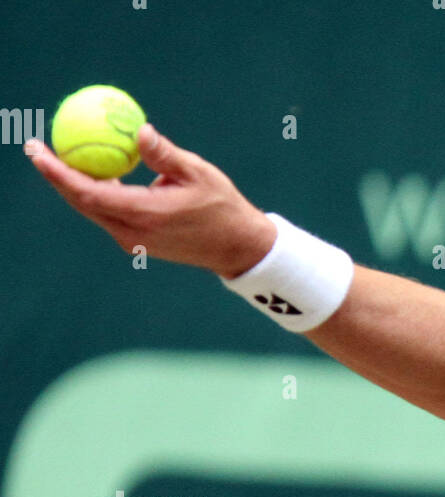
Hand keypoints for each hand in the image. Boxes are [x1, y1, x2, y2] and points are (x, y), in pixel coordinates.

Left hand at [24, 123, 277, 278]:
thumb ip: (165, 154)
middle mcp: (133, 232)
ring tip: (61, 154)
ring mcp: (133, 241)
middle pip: (81, 202)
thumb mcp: (198, 174)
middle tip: (38, 147)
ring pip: (92, 209)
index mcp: (144, 215)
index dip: (58, 172)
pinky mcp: (137, 242)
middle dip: (56, 176)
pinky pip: (106, 213)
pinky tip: (94, 171)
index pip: (88, 192)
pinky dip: (95, 192)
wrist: (237, 247)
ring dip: (75, 183)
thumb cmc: (222, 207)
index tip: (38, 150)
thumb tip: (139, 131)